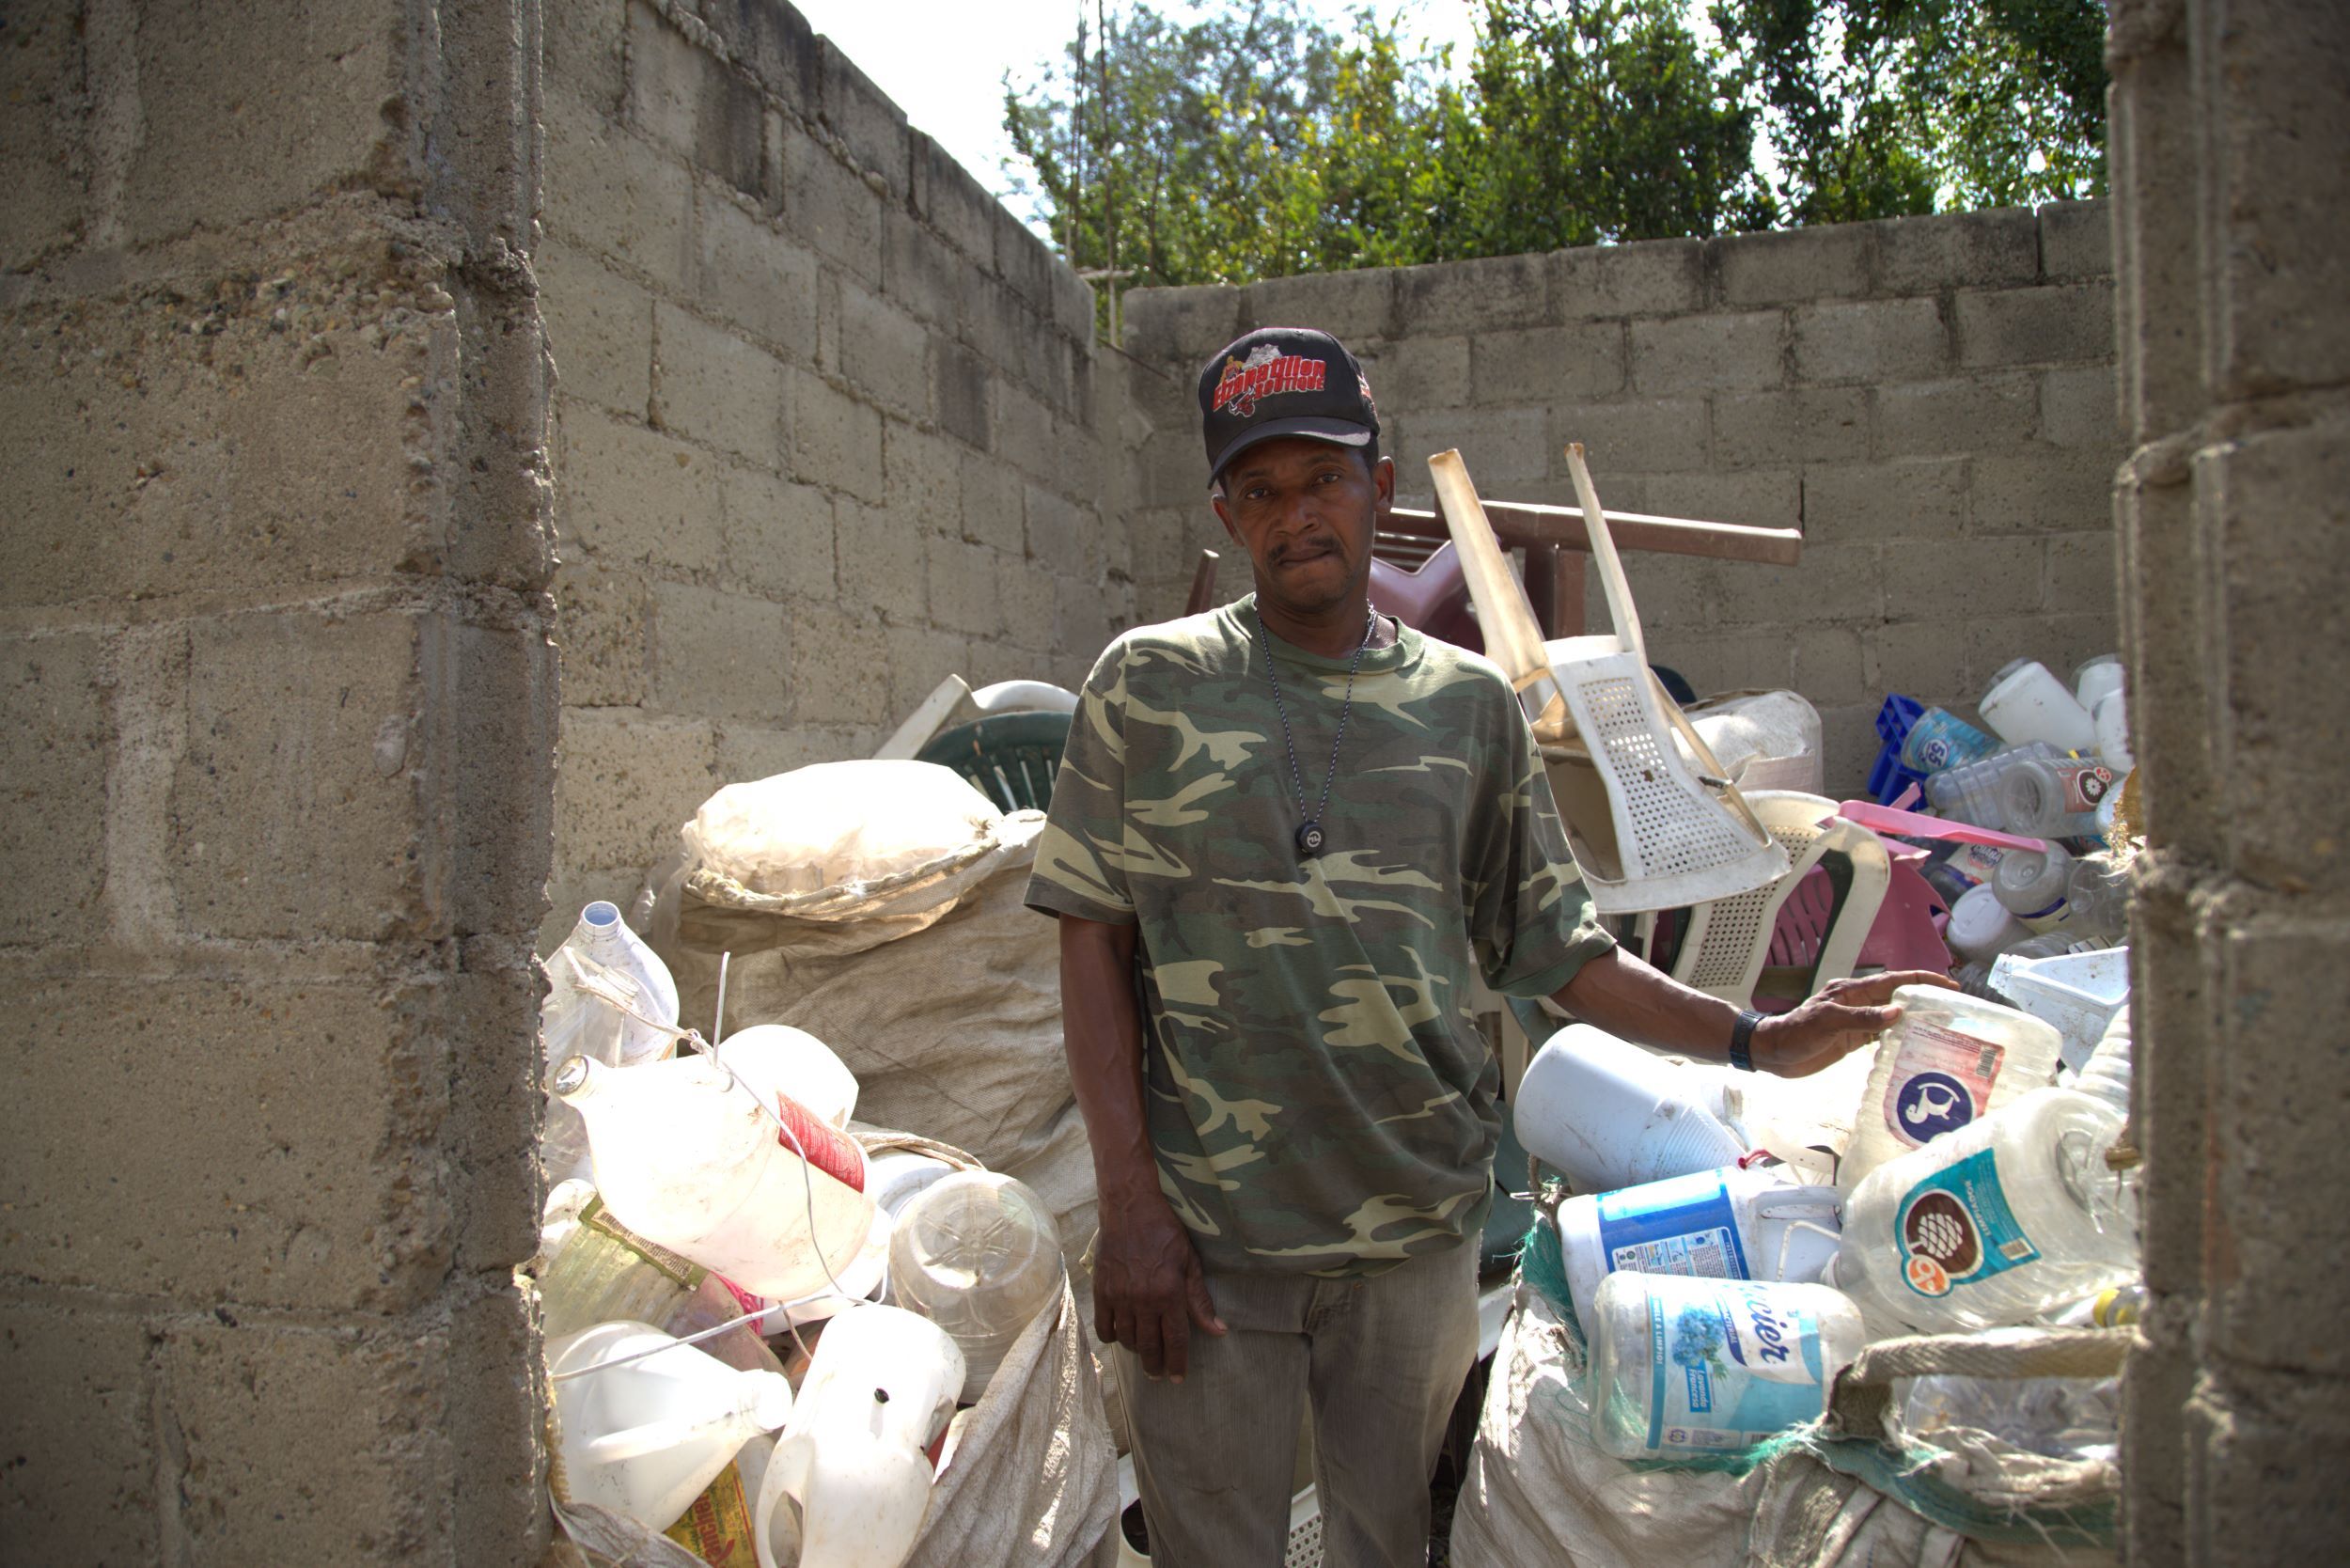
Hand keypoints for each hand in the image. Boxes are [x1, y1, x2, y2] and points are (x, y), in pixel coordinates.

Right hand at [1092, 1193, 1226, 1381]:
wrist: (1131, 1208)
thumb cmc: (1166, 1232)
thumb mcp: (1190, 1263)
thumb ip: (1200, 1300)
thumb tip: (1218, 1331)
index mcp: (1169, 1294)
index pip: (1175, 1340)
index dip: (1178, 1363)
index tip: (1179, 1378)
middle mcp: (1143, 1300)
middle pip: (1149, 1346)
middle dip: (1156, 1366)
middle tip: (1159, 1375)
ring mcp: (1119, 1296)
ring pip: (1127, 1339)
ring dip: (1137, 1351)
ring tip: (1144, 1353)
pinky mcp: (1101, 1290)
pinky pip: (1104, 1326)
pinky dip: (1113, 1336)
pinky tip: (1121, 1336)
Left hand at [1749, 970, 1957, 1076]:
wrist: (1773, 1052)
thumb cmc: (1796, 1033)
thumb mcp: (1828, 1022)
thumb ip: (1862, 1018)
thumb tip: (1898, 1012)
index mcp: (1852, 991)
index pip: (1894, 980)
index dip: (1922, 980)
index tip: (1949, 984)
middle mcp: (1858, 1003)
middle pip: (1898, 997)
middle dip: (1925, 999)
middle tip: (1955, 1009)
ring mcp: (1857, 1021)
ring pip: (1893, 1017)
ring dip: (1915, 1020)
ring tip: (1943, 1028)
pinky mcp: (1853, 1039)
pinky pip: (1882, 1035)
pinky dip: (1900, 1038)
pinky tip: (1916, 1046)